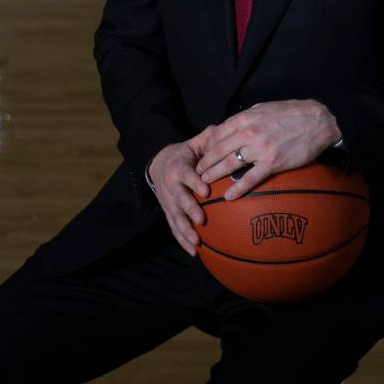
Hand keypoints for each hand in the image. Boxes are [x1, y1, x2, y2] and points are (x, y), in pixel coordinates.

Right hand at [148, 142, 208, 256]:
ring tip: (196, 243)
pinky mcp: (168, 213)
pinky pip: (174, 229)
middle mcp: (171, 186)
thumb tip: (224, 131)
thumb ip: (208, 138)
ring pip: (175, 218)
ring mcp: (168, 202)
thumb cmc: (184, 155)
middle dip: (190, 210)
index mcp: (179, 168)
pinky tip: (194, 253)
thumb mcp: (193, 144)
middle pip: (180, 200)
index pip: (187, 175)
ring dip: (185, 231)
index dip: (195, 182)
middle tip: (202, 219)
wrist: (159, 165)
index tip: (206, 190)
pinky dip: (182, 241)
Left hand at [190, 100, 340, 199]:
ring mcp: (260, 149)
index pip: (218, 134)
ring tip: (205, 182)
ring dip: (214, 175)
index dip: (207, 146)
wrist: (318, 121)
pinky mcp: (273, 163)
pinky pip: (250, 178)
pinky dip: (237, 188)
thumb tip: (233, 125)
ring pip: (230, 164)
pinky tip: (228, 196)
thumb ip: (247, 116)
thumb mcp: (264, 108)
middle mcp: (249, 133)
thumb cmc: (291, 113)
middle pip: (219, 151)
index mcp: (246, 118)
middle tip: (197, 173)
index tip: (202, 155)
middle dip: (205, 163)